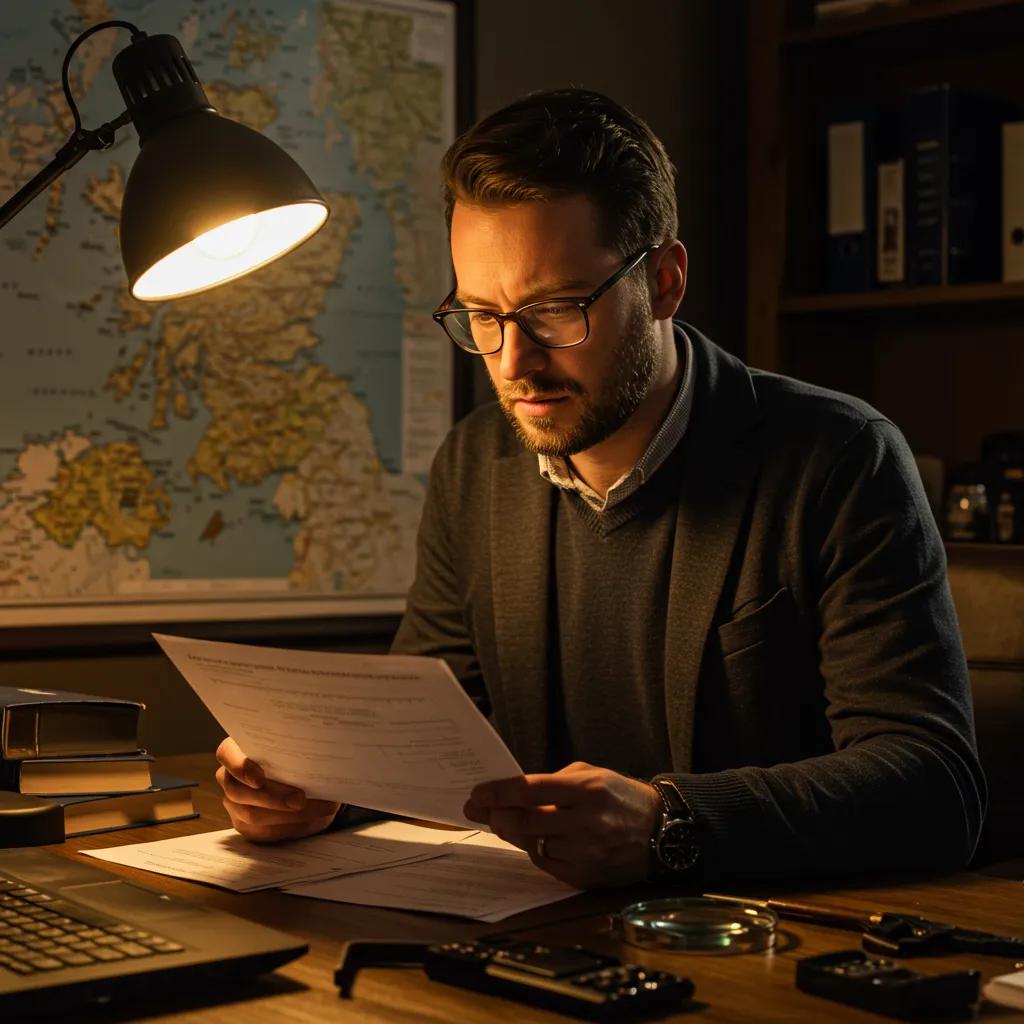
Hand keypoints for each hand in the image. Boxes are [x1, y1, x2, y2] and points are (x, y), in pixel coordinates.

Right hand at [214, 736, 340, 842]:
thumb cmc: (298, 761)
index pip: (226, 754)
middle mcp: (231, 777)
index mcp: (238, 750)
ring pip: (251, 814)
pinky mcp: (244, 824)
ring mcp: (234, 803)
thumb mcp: (300, 753)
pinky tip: (309, 818)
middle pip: (239, 791)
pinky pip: (261, 830)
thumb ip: (298, 756)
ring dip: (285, 814)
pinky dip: (288, 825)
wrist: (304, 785)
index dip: (239, 766)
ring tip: (315, 808)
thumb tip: (317, 762)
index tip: (259, 778)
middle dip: (272, 797)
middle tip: (300, 799)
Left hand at [464, 761, 661, 888]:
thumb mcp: (591, 775)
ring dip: (514, 833)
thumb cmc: (620, 796)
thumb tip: (512, 794)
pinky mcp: (587, 876)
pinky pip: (546, 864)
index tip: (477, 794)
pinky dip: (535, 850)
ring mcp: (587, 853)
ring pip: (533, 844)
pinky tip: (533, 838)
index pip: (530, 790)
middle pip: (525, 821)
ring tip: (505, 821)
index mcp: (587, 790)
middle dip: (497, 815)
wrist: (661, 831)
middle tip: (480, 810)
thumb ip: (553, 782)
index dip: (498, 793)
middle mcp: (587, 822)